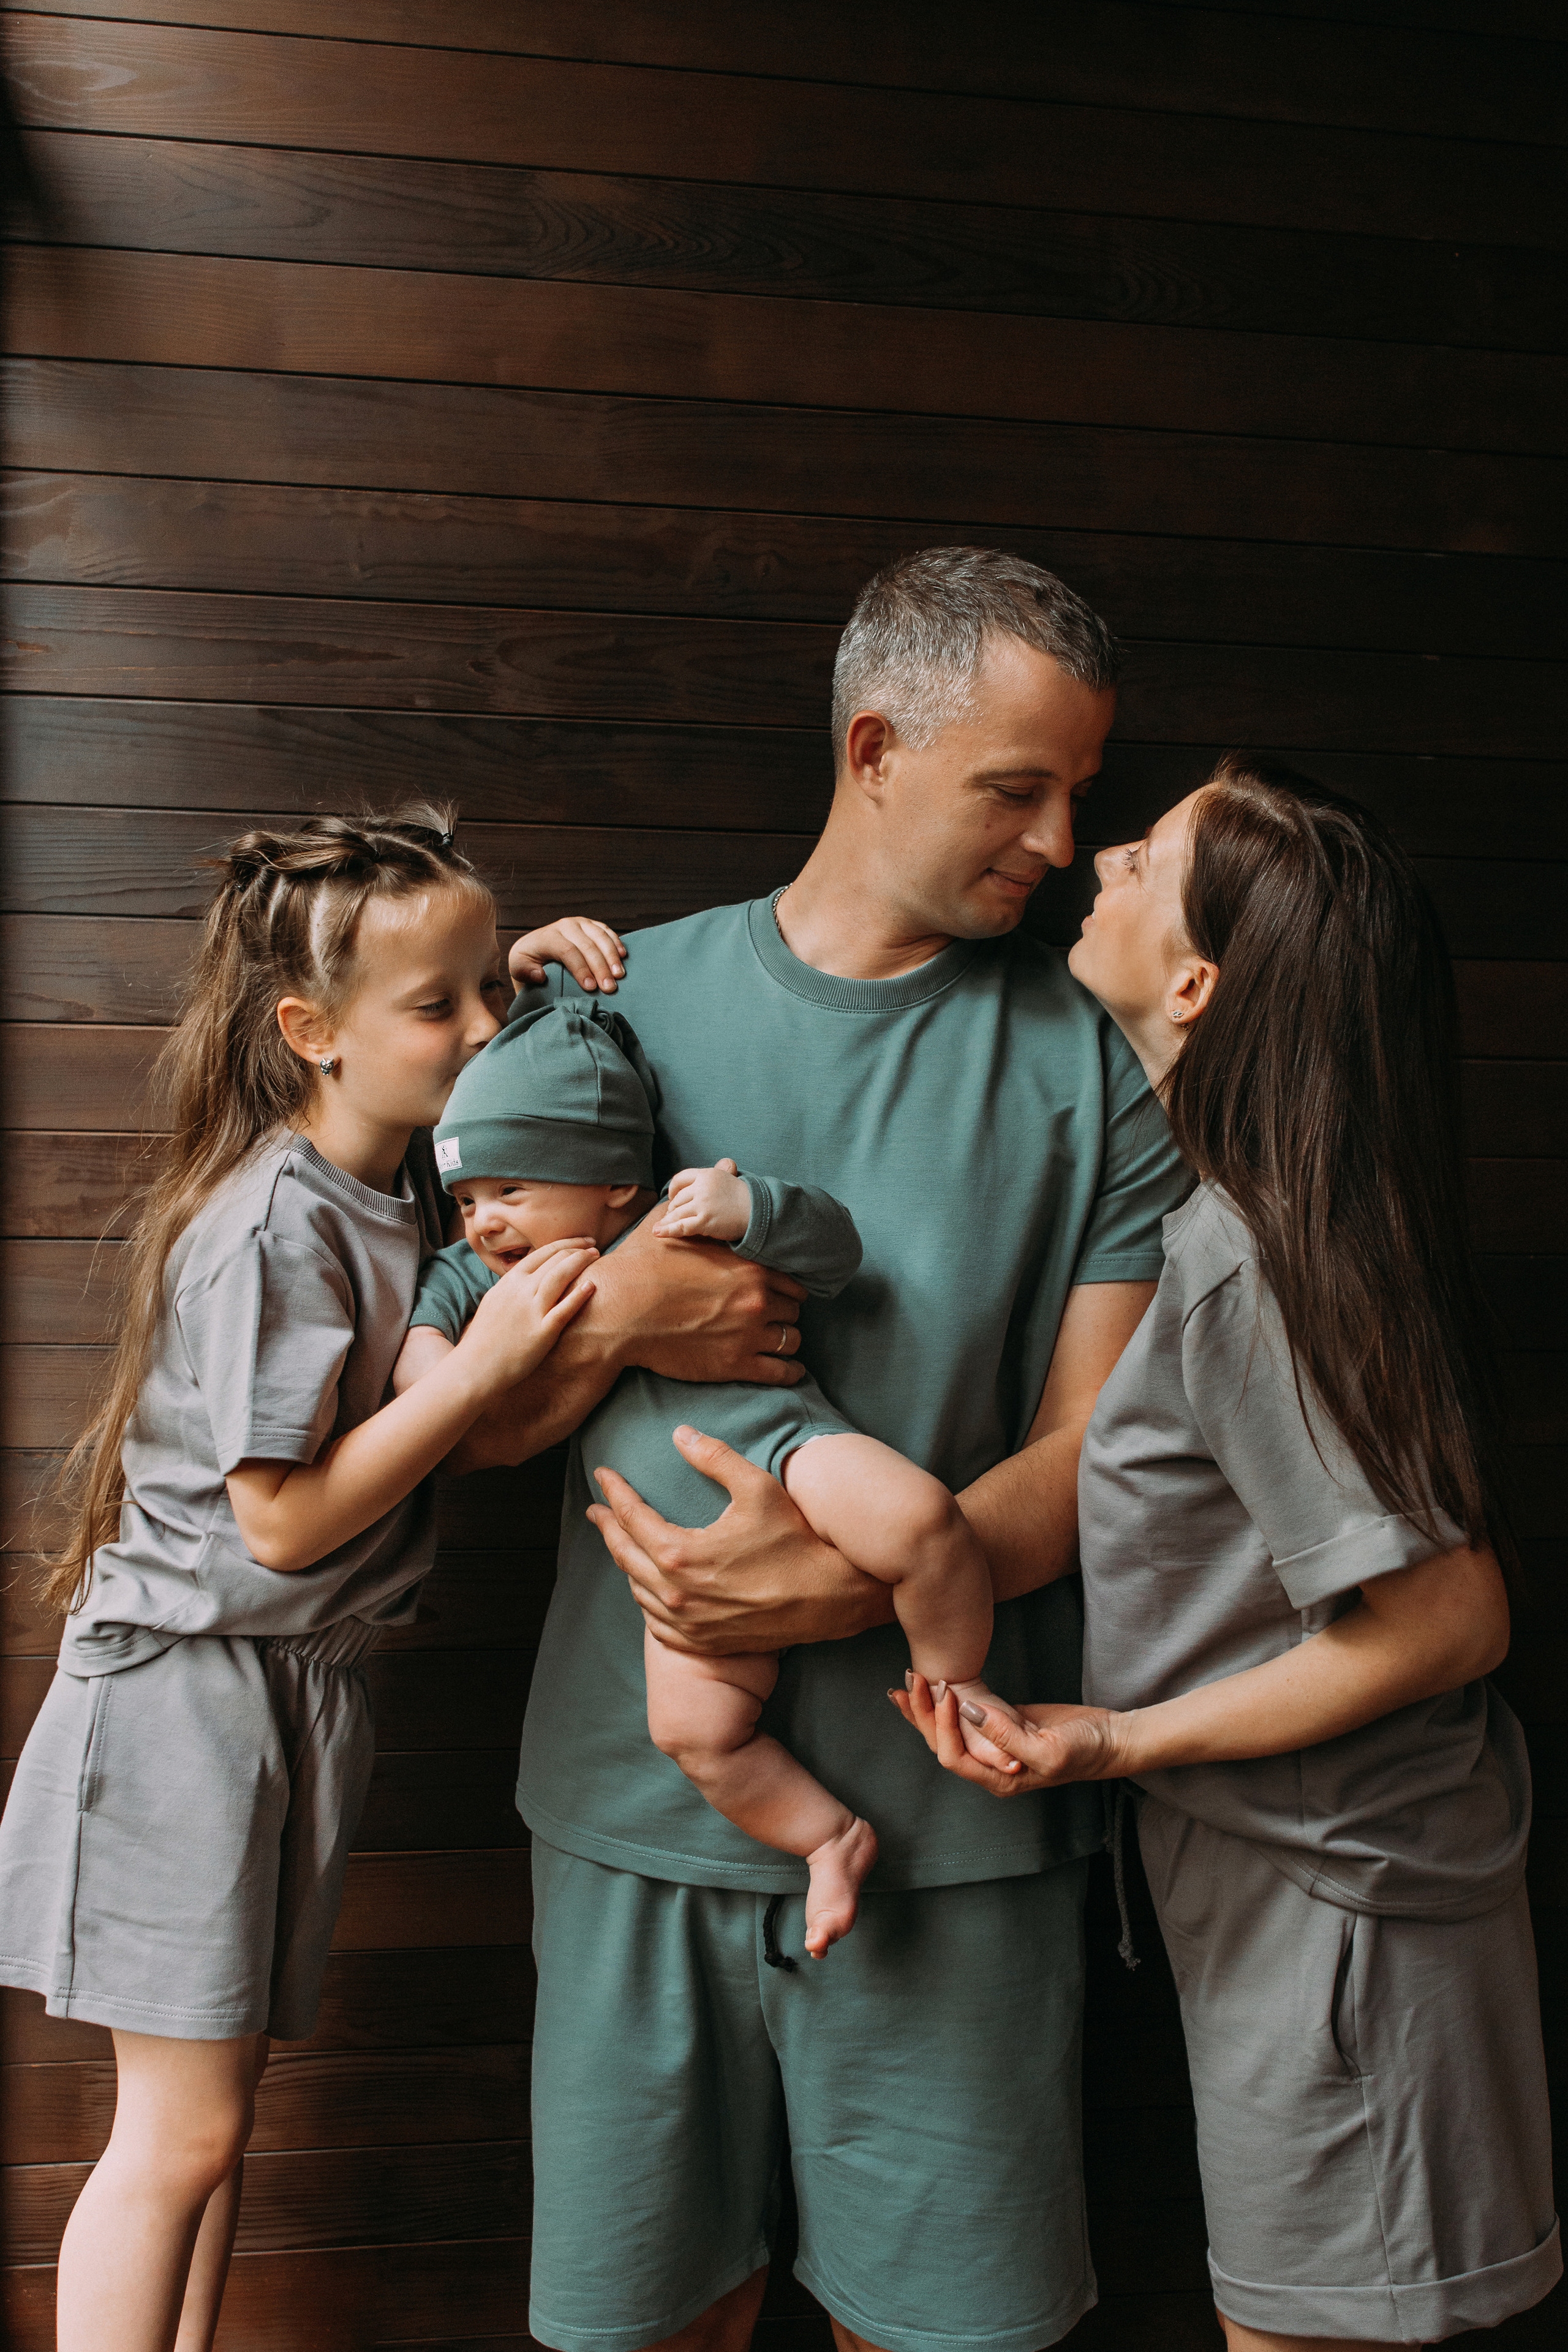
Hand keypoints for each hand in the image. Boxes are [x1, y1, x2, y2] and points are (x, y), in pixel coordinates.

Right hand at [458, 1237, 597, 1386]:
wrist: (475, 1366)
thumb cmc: (485, 1337)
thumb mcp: (495, 1301)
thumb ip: (513, 1287)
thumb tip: (529, 1276)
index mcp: (509, 1281)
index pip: (542, 1253)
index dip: (566, 1243)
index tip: (581, 1242)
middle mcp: (520, 1291)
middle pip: (555, 1260)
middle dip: (578, 1250)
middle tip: (595, 1248)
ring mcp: (531, 1311)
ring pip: (560, 1277)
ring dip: (581, 1263)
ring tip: (596, 1257)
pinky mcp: (541, 1332)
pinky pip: (564, 1309)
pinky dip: (579, 1295)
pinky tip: (592, 1286)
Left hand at [509, 917, 625, 993]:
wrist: (535, 950)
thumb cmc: (528, 965)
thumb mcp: (518, 970)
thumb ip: (524, 972)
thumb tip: (540, 975)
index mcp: (546, 937)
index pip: (567, 951)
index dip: (580, 969)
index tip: (590, 987)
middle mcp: (563, 925)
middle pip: (587, 945)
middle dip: (600, 967)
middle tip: (610, 987)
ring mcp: (579, 923)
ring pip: (600, 936)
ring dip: (612, 956)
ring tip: (619, 975)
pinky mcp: (590, 924)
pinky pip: (606, 931)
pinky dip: (616, 942)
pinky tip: (624, 956)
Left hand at [588, 1425, 894, 1654]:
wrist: (831, 1598)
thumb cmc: (796, 1540)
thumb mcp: (758, 1488)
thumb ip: (714, 1457)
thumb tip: (680, 1433)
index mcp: (680, 1554)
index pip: (631, 1516)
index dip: (614, 1492)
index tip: (603, 1474)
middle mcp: (676, 1594)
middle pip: (624, 1555)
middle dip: (607, 1528)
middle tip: (597, 1509)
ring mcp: (688, 1624)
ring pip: (638, 1591)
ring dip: (626, 1563)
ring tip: (623, 1543)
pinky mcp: (704, 1642)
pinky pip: (657, 1625)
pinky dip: (647, 1601)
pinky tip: (649, 1590)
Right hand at [597, 1213, 807, 1384]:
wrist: (618, 1310)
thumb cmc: (641, 1267)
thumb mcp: (675, 1224)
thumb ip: (710, 1201)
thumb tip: (727, 1164)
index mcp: (748, 1265)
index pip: (790, 1278)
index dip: (783, 1285)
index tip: (775, 1291)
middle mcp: (757, 1298)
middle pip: (794, 1309)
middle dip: (784, 1312)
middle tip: (771, 1316)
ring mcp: (749, 1333)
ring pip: (792, 1339)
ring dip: (787, 1340)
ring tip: (777, 1342)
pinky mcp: (737, 1365)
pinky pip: (782, 1372)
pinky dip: (790, 1372)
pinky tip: (790, 1370)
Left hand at [657, 1157, 750, 1242]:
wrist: (759, 1211)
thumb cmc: (745, 1197)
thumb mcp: (731, 1178)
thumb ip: (722, 1171)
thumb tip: (725, 1163)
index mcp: (707, 1174)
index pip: (681, 1179)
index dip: (673, 1189)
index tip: (672, 1197)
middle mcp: (702, 1187)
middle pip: (678, 1199)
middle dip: (672, 1209)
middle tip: (671, 1216)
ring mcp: (703, 1204)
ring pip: (677, 1213)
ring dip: (668, 1221)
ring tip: (660, 1227)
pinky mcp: (705, 1221)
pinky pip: (681, 1226)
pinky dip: (667, 1230)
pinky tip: (657, 1232)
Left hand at [887, 1673, 1130, 1796]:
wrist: (1110, 1738)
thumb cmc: (1086, 1750)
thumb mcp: (1048, 1748)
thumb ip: (1006, 1735)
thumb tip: (968, 1711)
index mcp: (999, 1778)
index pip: (953, 1756)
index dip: (943, 1726)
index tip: (949, 1692)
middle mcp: (990, 1766)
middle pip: (942, 1744)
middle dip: (922, 1714)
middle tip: (910, 1680)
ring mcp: (995, 1746)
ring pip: (949, 1730)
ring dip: (927, 1707)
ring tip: (909, 1680)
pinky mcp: (1002, 1726)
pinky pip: (966, 1717)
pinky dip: (947, 1702)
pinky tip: (935, 1685)